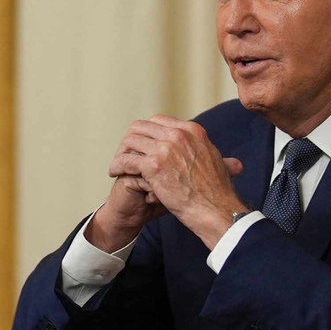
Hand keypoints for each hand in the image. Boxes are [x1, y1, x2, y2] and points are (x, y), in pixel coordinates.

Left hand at [103, 115, 245, 248]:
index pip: (159, 121)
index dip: (146, 133)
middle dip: (130, 140)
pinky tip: (115, 173)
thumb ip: (202, 149)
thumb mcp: (215, 160)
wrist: (215, 208)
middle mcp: (178, 134)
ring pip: (130, 140)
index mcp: (192, 131)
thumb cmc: (215, 191)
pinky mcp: (153, 165)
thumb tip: (202, 147)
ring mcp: (165, 148)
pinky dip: (117, 165)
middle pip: (141, 127)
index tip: (141, 145)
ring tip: (118, 164)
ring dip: (121, 152)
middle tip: (125, 153)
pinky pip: (126, 160)